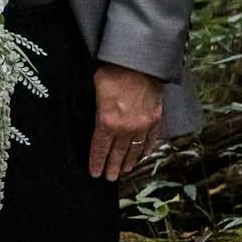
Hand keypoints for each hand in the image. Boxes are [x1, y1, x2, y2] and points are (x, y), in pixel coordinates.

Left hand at [89, 64, 163, 182]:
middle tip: (109, 178)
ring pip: (134, 150)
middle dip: (112, 167)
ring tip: (123, 171)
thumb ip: (94, 105)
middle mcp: (125, 128)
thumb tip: (87, 111)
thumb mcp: (95, 87)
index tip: (95, 173)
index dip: (96, 162)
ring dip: (128, 162)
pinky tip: (142, 156)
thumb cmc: (115, 71)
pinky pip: (150, 140)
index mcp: (107, 121)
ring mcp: (142, 125)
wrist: (142, 63)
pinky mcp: (155, 120)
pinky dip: (145, 150)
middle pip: (117, 154)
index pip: (99, 148)